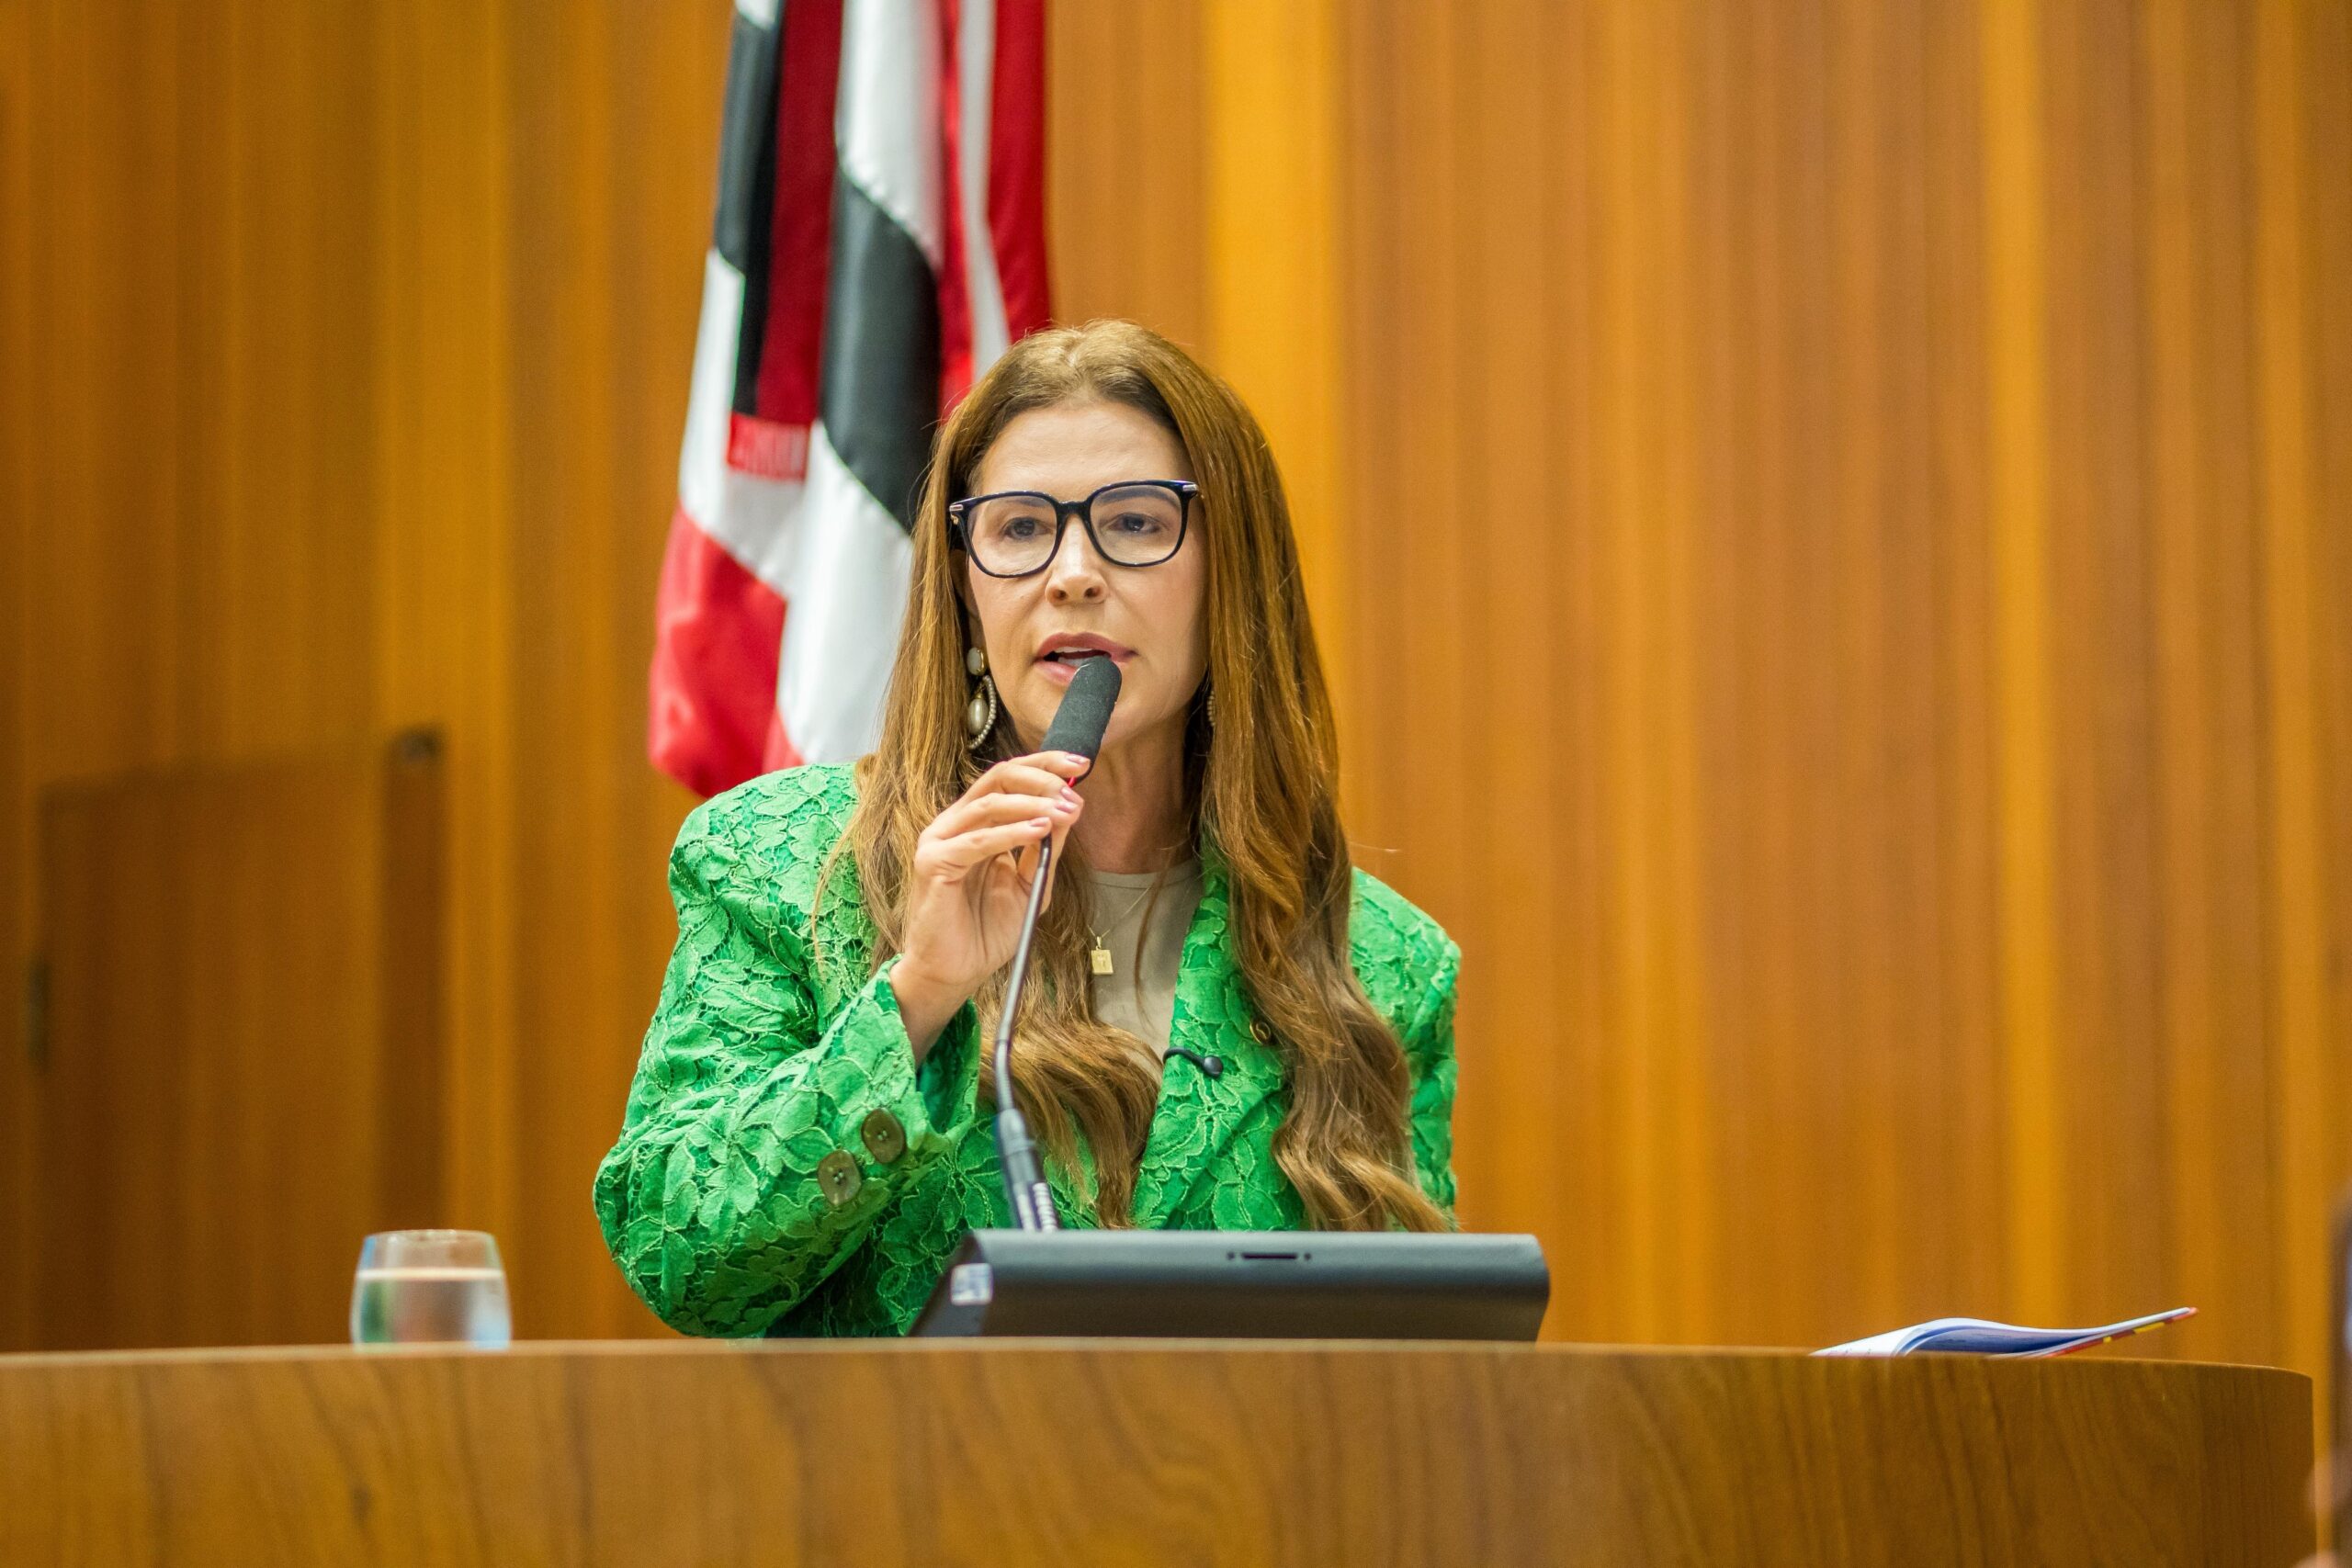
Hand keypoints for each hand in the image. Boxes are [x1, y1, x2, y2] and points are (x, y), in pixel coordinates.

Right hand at [889, 752, 1089, 1059]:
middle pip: (998, 778)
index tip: (1082, 764)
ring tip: (1065, 810)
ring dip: (1033, 804)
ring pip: (989, 804)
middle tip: (1073, 788)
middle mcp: (955, 824)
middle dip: (1041, 777)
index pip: (1009, 778)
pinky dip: (1011, 833)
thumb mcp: (1030, 884)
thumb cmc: (987, 931)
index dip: (1045, 766)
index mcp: (976, 823)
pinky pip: (977, 840)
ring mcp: (941, 840)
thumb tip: (1071, 808)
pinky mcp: (933, 863)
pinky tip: (1039, 830)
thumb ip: (1046, 849)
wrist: (957, 972)